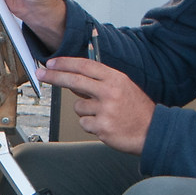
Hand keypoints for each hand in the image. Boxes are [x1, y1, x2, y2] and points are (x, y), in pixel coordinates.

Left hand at [38, 56, 154, 153]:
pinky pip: (84, 123)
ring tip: (103, 115)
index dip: (65, 63)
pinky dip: (91, 125)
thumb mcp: (123, 87)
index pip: (84, 66)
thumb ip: (100, 82)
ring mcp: (105, 110)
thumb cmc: (137, 110)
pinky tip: (105, 125)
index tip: (52, 63)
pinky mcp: (102, 126)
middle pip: (74, 81)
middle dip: (54, 76)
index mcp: (115, 78)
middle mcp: (109, 92)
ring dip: (85, 111)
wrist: (153, 131)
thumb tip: (75, 80)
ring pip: (78, 106)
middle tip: (42, 73)